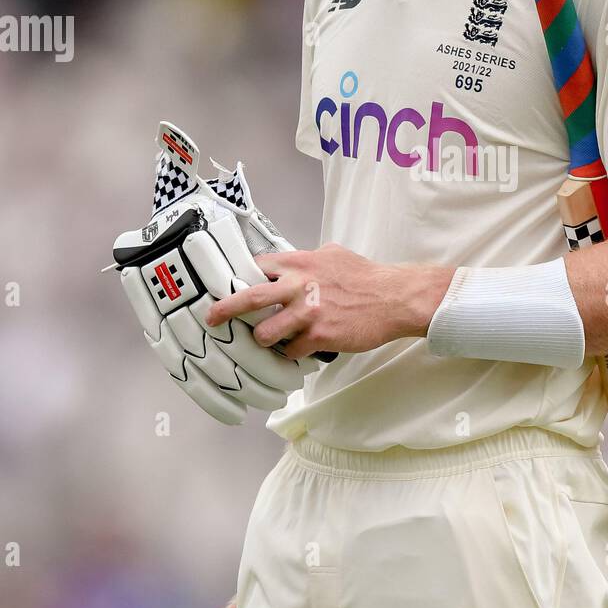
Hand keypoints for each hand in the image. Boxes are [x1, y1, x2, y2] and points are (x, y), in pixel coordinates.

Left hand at [204, 243, 454, 358]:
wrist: (394, 298)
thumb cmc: (366, 277)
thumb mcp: (333, 255)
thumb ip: (307, 260)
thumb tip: (290, 264)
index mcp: (299, 263)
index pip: (256, 267)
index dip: (241, 279)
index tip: (229, 287)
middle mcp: (298, 286)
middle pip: (248, 299)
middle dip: (224, 310)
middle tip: (212, 319)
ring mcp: (307, 313)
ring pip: (265, 334)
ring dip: (264, 339)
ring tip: (271, 340)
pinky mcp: (318, 337)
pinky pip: (291, 351)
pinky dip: (293, 352)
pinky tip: (302, 348)